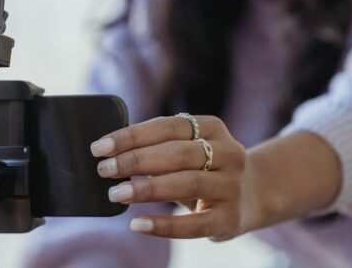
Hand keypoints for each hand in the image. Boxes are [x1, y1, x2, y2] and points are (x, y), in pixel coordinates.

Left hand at [89, 115, 253, 241]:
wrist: (251, 196)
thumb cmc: (204, 169)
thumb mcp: (190, 149)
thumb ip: (159, 147)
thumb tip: (109, 152)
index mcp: (213, 127)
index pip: (167, 126)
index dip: (132, 136)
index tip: (100, 147)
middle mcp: (228, 153)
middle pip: (177, 153)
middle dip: (135, 160)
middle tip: (104, 170)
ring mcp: (232, 186)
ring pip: (186, 183)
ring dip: (146, 188)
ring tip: (116, 193)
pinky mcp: (230, 218)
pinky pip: (193, 224)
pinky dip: (163, 225)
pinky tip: (138, 224)